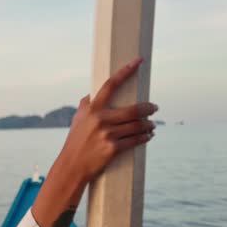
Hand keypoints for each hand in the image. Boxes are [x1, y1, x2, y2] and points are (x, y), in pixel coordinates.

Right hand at [60, 57, 157, 183]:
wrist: (72, 166)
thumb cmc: (75, 141)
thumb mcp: (77, 120)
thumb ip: (85, 105)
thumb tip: (92, 94)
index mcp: (92, 109)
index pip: (111, 84)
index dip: (125, 71)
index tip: (138, 61)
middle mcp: (101, 119)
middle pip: (133, 109)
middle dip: (148, 108)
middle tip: (154, 108)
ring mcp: (107, 135)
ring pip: (137, 126)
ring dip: (148, 125)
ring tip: (152, 124)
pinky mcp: (113, 149)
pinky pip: (135, 140)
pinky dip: (145, 137)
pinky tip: (148, 136)